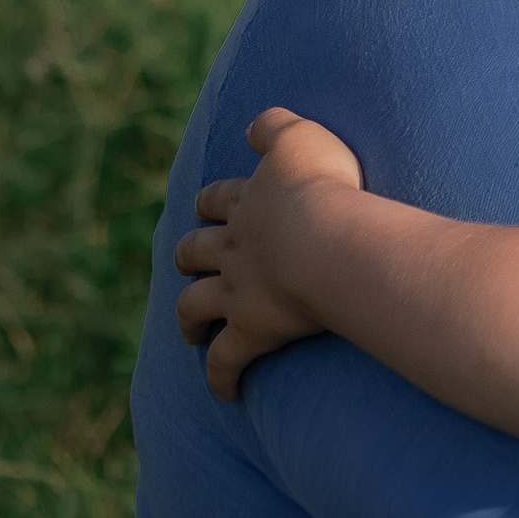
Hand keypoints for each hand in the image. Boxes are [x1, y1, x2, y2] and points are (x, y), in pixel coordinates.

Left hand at [172, 107, 365, 399]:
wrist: (329, 243)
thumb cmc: (324, 188)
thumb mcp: (303, 138)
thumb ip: (276, 126)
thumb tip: (254, 126)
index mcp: (248, 204)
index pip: (219, 199)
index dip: (213, 201)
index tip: (210, 205)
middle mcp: (234, 248)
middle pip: (196, 250)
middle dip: (190, 256)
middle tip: (190, 263)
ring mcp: (238, 291)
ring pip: (196, 304)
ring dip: (189, 317)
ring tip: (190, 330)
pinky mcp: (251, 330)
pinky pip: (227, 360)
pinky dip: (221, 376)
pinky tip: (224, 391)